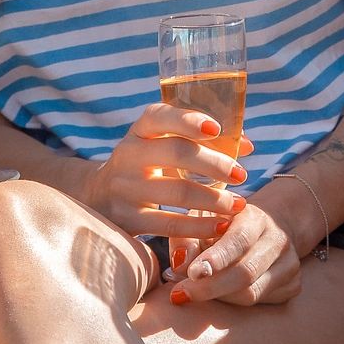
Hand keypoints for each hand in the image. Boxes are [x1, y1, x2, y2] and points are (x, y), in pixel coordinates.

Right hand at [80, 102, 252, 241]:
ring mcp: (125, 188)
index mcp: (139, 131)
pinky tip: (221, 225)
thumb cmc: (146, 165)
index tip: (216, 128)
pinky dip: (199, 226)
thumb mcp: (160, 145)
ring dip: (214, 198)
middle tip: (241, 174)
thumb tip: (246, 145)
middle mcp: (128, 155)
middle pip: (175, 153)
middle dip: (214, 164)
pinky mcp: (127, 220)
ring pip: (176, 191)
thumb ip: (201, 141)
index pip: (159, 116)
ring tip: (238, 204)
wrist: (97, 197)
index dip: (187, 120)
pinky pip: (168, 224)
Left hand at [170, 196, 303, 306]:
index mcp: (255, 217)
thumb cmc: (224, 224)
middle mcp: (278, 239)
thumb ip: (186, 238)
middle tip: (181, 294)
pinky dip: (236, 303)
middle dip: (210, 287)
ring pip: (252, 293)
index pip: (238, 240)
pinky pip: (261, 303)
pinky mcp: (294, 285)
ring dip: (219, 298)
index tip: (192, 274)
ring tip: (195, 293)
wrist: (268, 228)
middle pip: (245, 272)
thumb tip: (180, 264)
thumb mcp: (202, 220)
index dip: (215, 259)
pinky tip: (222, 293)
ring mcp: (290, 264)